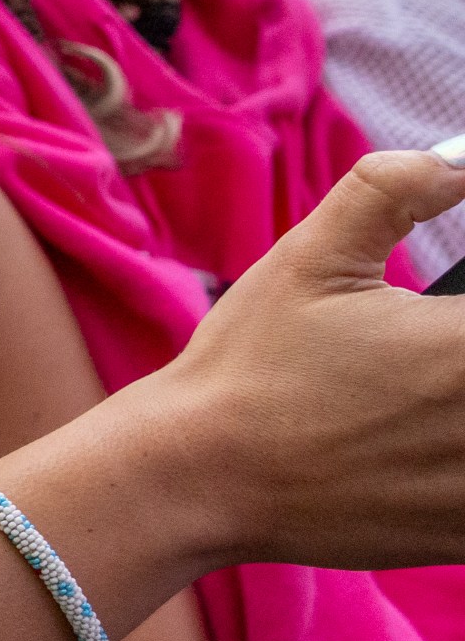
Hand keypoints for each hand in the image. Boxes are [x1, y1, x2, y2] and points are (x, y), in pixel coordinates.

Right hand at [150, 147, 464, 574]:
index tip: (447, 320)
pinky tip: (433, 448)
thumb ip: (392, 191)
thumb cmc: (252, 365)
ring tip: (434, 394)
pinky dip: (463, 466)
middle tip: (441, 355)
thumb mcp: (310, 257)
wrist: (202, 477)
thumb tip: (456, 163)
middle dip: (463, 358)